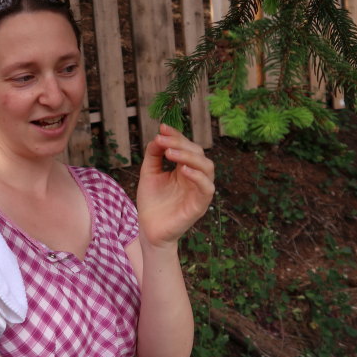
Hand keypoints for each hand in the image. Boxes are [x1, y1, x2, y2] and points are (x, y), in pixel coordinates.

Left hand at [136, 124, 214, 246]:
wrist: (149, 229)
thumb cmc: (151, 201)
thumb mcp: (149, 174)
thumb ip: (153, 155)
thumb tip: (158, 136)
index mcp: (184, 168)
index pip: (186, 146)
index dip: (176, 136)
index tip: (162, 127)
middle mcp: (195, 176)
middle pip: (198, 153)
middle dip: (180, 144)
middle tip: (163, 140)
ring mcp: (199, 190)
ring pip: (207, 167)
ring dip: (189, 157)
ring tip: (170, 154)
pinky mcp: (201, 205)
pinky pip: (207, 188)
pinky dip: (198, 177)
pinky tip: (183, 170)